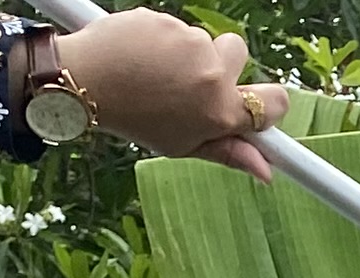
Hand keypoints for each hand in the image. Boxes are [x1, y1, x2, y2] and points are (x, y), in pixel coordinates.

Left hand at [54, 11, 288, 177]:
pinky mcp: (166, 21)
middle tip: (188, 82)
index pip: (274, 102)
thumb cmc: (136, 119)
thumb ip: (228, 154)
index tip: (257, 106)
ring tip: (154, 73)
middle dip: (220, 63)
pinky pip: (175, 28)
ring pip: (201, 40)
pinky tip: (140, 56)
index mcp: (221, 111)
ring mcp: (189, 43)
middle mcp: (212, 74)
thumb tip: (267, 173)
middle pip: (237, 54)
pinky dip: (161, 39)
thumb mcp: (183, 145)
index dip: (269, 104)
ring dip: (185, 53)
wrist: (84, 82)